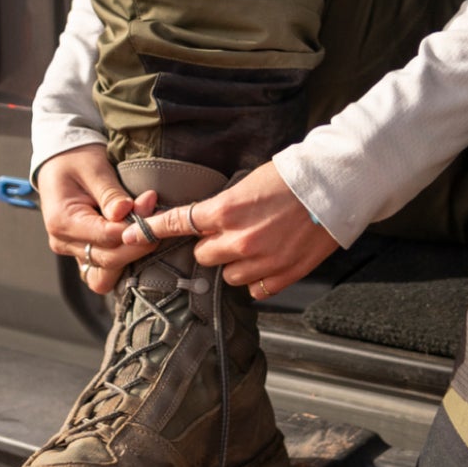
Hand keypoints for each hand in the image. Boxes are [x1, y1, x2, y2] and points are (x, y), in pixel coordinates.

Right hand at [36, 145, 159, 296]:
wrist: (59, 163)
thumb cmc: (76, 160)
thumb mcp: (94, 168)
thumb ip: (110, 193)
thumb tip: (126, 212)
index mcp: (62, 221)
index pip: (106, 237)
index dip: (135, 227)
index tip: (153, 206)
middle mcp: (64, 242)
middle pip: (109, 260)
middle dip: (138, 243)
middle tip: (156, 217)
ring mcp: (72, 252)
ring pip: (106, 275)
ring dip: (131, 259)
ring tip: (146, 233)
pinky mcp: (82, 254)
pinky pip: (105, 271)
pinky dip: (123, 261)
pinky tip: (137, 241)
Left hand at [122, 161, 337, 298]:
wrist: (336, 186)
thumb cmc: (294, 177)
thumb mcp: (248, 183)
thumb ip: (223, 207)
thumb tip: (203, 220)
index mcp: (225, 211)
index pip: (177, 224)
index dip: (152, 231)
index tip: (130, 237)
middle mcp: (238, 240)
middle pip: (202, 257)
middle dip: (211, 247)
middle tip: (230, 233)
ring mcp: (260, 261)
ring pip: (227, 277)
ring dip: (234, 265)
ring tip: (256, 246)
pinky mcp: (282, 276)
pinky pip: (255, 289)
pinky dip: (257, 278)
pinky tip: (270, 259)